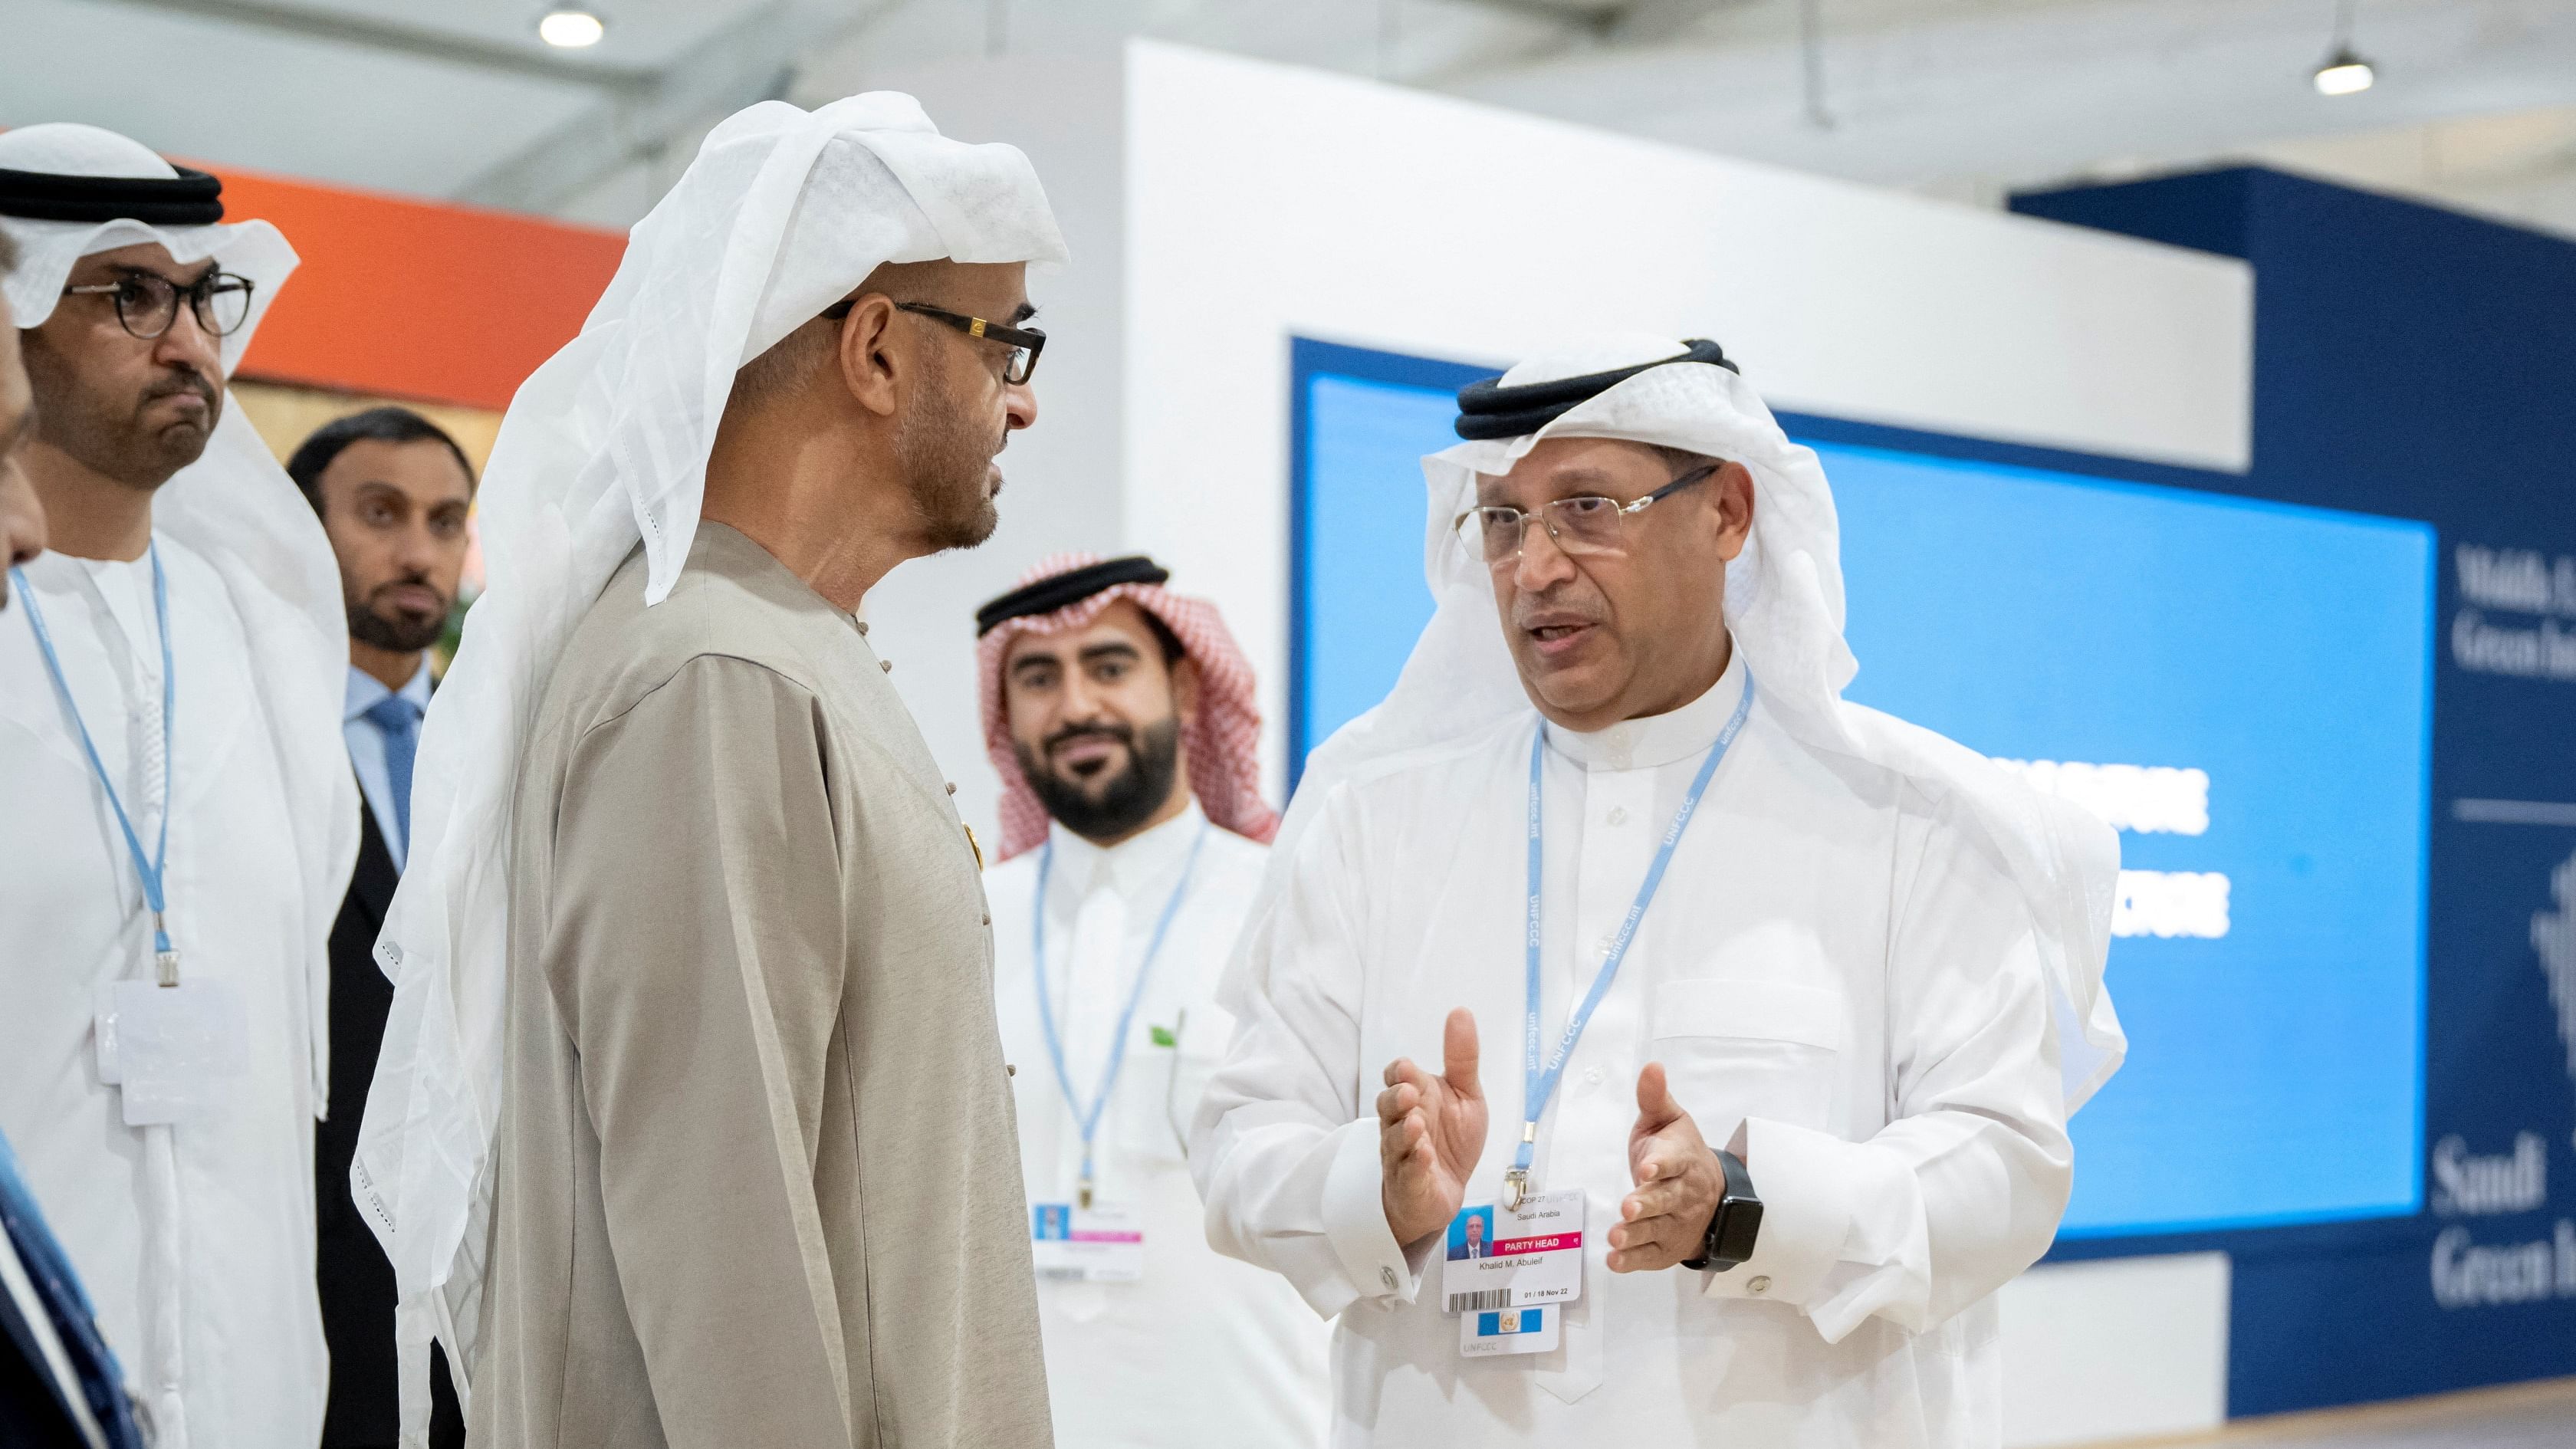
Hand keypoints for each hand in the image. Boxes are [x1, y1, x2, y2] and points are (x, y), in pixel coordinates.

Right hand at [1377, 1007, 1486, 1246]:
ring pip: (1393, 1140)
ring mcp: (1400, 1154)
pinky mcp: (1408, 1183)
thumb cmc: (1450, 1140)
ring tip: (1417, 1123)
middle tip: (1410, 1093)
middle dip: (1396, 1099)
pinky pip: (1407, 1172)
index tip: (1406, 1069)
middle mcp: (1400, 1123)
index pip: (1395, 1078)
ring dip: (1404, 1131)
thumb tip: (1461, 1011)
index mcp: (1414, 1098)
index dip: (1398, 1074)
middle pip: (1387, 1107)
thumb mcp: (1465, 1096)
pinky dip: (1414, 1163)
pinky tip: (1424, 1155)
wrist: (1445, 1193)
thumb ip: (1462, 1059)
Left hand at [1607, 1062, 1726, 1272]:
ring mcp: (1675, 1222)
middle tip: (1629, 1206)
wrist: (1710, 1194)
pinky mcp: (1665, 1247)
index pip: (1674, 1161)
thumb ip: (1654, 1098)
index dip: (1661, 1164)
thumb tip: (1651, 1066)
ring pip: (1656, 1229)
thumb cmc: (1678, 1153)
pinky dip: (1633, 1260)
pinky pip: (1650, 1256)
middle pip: (1665, 1199)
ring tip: (1617, 1236)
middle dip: (1647, 1203)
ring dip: (1636, 1234)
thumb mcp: (1668, 1122)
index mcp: (1682, 1159)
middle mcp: (1682, 1194)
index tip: (1646, 1167)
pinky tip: (1616, 1260)